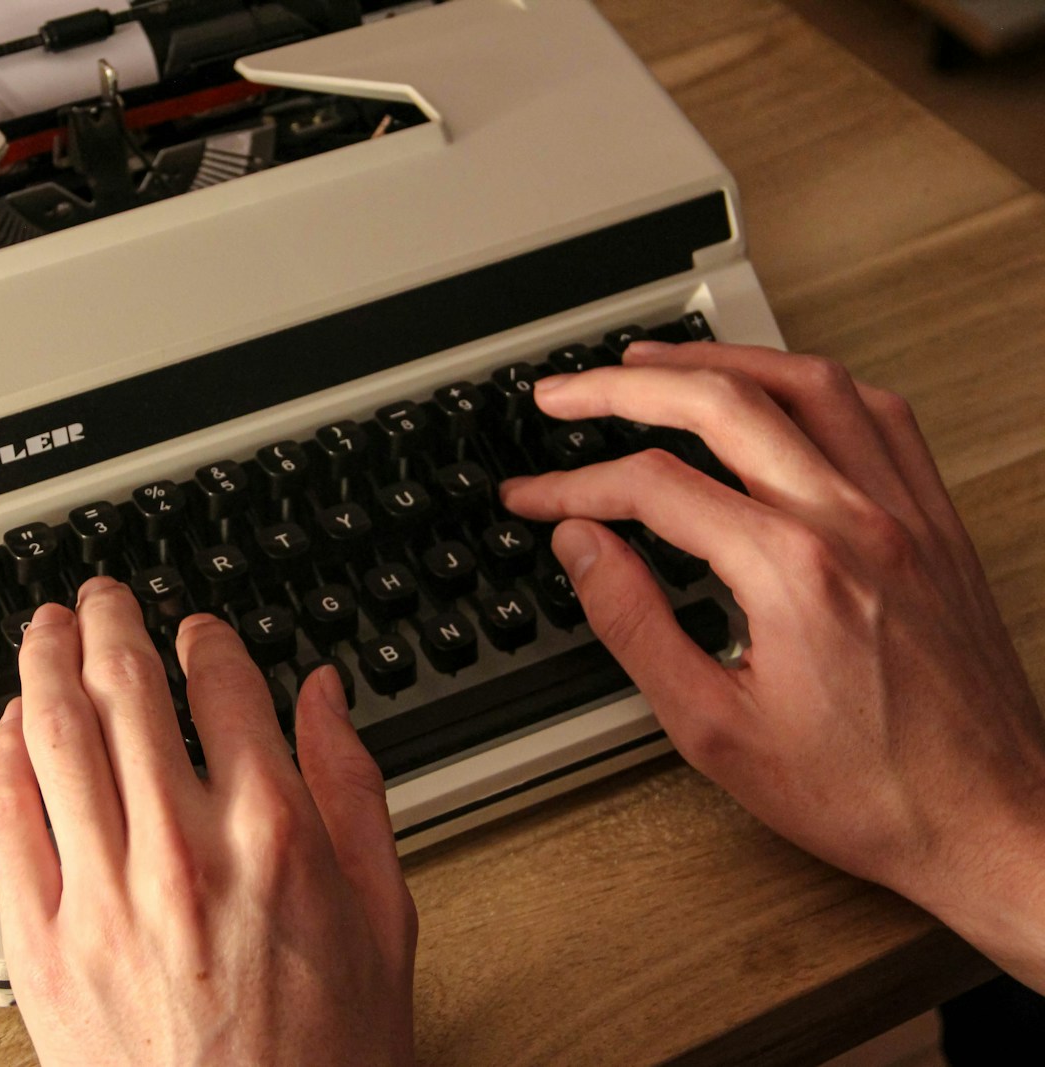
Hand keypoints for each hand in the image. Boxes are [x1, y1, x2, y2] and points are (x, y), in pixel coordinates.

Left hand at [0, 578, 416, 1065]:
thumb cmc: (323, 1059)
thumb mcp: (385, 920)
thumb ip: (353, 790)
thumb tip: (326, 698)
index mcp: (273, 834)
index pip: (224, 687)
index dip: (206, 640)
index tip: (197, 633)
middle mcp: (180, 849)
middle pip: (126, 690)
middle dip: (111, 624)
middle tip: (103, 598)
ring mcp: (100, 895)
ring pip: (54, 735)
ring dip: (43, 662)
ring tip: (45, 628)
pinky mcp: (42, 944)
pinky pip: (4, 821)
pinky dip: (1, 756)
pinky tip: (9, 725)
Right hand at [500, 341, 1044, 989]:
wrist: (986, 820)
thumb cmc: (865, 791)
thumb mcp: (712, 728)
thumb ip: (634, 624)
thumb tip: (582, 548)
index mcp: (791, 573)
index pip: (653, 487)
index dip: (572, 484)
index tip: (533, 495)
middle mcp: (854, 522)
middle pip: (722, 403)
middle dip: (625, 385)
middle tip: (568, 391)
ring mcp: (904, 513)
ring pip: (806, 383)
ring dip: (719, 360)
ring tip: (655, 363)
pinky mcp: (936, 521)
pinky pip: (878, 414)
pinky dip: (813, 384)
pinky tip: (777, 391)